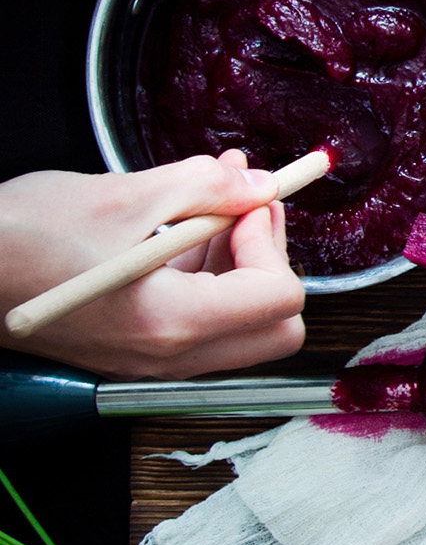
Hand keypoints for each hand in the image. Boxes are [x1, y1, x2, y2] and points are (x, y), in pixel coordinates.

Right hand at [0, 151, 305, 378]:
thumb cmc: (17, 239)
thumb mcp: (122, 196)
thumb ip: (205, 188)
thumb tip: (257, 185)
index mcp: (172, 322)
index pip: (280, 298)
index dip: (270, 241)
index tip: (246, 203)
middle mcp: (169, 356)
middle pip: (276, 325)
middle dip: (270, 259)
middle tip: (245, 207)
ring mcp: (153, 359)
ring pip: (241, 324)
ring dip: (239, 260)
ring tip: (213, 198)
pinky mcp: (136, 348)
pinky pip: (200, 322)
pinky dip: (206, 274)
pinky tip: (183, 225)